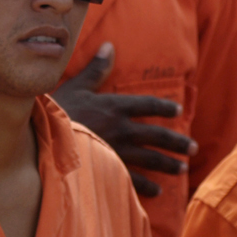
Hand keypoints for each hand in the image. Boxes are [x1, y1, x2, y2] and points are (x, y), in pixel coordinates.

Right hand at [52, 42, 196, 196]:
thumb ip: (96, 69)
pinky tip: (157, 190)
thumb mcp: (76, 86)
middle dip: (177, 142)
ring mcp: (118, 151)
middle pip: (158, 135)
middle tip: (192, 148)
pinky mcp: (110, 168)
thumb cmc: (57, 111)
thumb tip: (109, 45)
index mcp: (115, 106)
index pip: (148, 105)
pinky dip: (147, 186)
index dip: (165, 107)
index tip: (177, 110)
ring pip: (151, 159)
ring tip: (181, 168)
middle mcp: (123, 129)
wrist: (43, 139)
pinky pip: (134, 179)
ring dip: (169, 164)